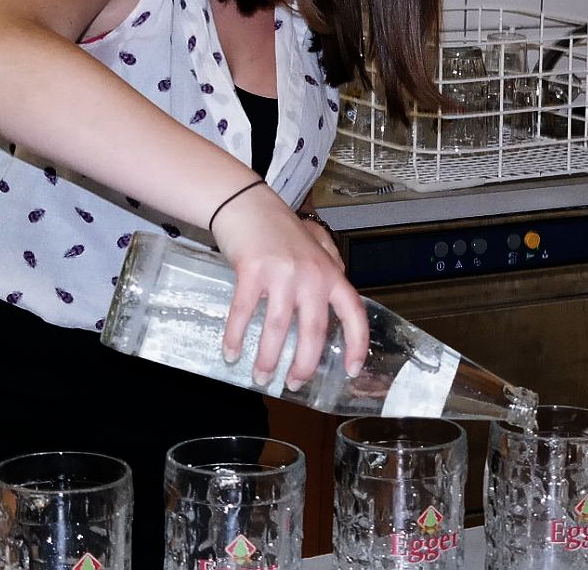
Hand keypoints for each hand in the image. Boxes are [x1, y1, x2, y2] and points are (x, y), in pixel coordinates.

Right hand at [210, 183, 368, 391]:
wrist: (247, 203)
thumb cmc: (280, 226)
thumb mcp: (315, 244)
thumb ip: (331, 269)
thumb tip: (340, 302)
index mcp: (330, 272)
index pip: (353, 313)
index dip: (357, 344)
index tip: (352, 369)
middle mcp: (311, 275)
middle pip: (313, 332)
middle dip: (303, 365)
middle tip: (294, 384)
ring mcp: (282, 274)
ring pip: (276, 330)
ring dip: (267, 359)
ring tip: (261, 377)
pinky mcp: (252, 272)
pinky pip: (243, 314)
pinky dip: (235, 337)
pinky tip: (230, 353)